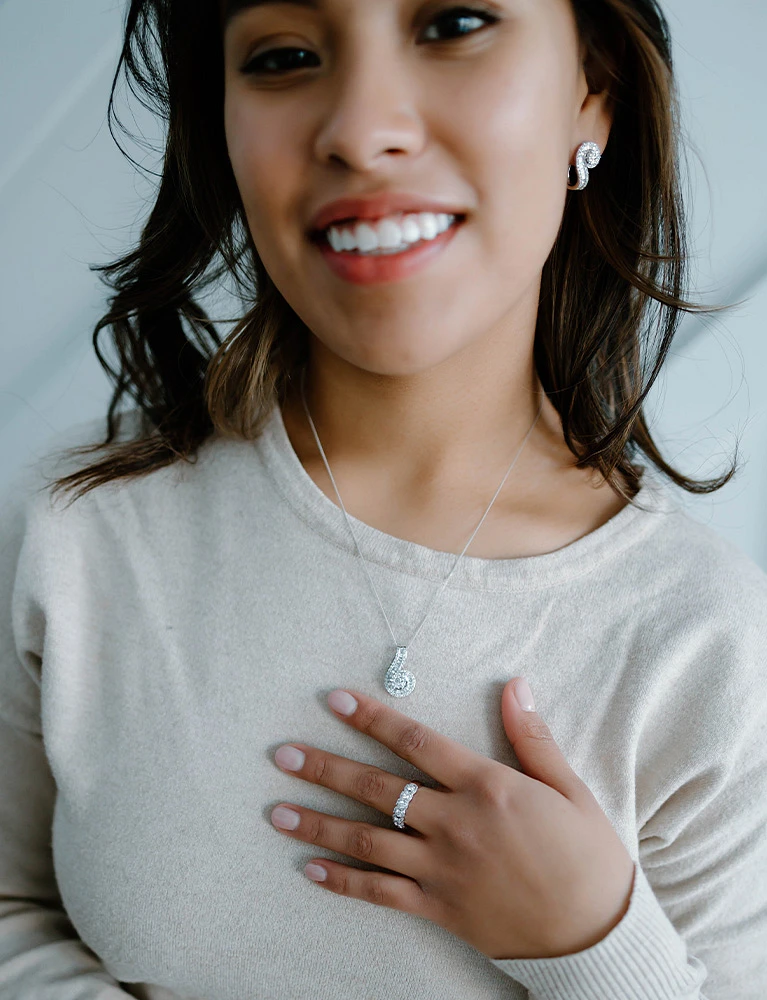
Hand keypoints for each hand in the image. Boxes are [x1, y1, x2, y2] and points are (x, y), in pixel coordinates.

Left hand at [270, 679, 635, 960]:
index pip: (416, 741)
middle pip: (378, 789)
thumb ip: (533, 737)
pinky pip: (381, 894)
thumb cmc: (588, 855)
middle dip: (326, 769)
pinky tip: (309, 869)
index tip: (334, 701)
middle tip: (282, 755)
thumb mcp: (569, 788)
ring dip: (319, 823)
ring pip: (367, 841)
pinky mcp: (439, 909)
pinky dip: (343, 882)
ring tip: (276, 811)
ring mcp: (443, 870)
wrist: (597, 934)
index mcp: (486, 786)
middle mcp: (455, 824)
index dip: (372, 719)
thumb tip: (515, 684)